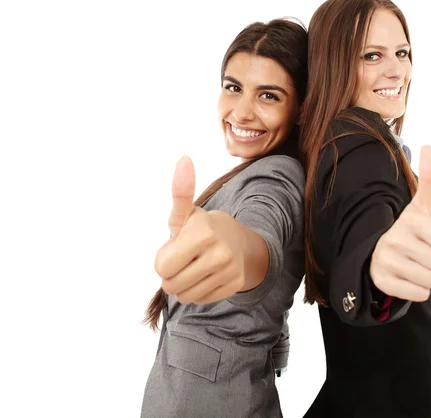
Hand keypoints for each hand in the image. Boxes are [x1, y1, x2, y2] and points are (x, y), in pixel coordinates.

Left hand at [154, 156, 244, 303]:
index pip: (161, 266)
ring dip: (184, 285)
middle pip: (170, 284)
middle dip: (171, 275)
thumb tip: (184, 159)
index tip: (177, 247)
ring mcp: (229, 270)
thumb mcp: (187, 214)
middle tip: (185, 259)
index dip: (164, 259)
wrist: (240, 242)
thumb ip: (180, 192)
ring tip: (195, 268)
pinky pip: (200, 300)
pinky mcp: (235, 284)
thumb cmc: (202, 229)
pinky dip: (199, 292)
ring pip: (184, 296)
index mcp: (201, 232)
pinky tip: (208, 276)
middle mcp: (218, 252)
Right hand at [370, 146, 430, 301]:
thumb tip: (429, 145)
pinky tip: (407, 277)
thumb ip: (429, 178)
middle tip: (425, 253)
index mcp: (412, 221)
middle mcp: (396, 240)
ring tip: (416, 264)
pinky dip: (418, 290)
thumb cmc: (411, 229)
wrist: (379, 252)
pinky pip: (419, 295)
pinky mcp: (382, 281)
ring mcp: (387, 261)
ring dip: (430, 277)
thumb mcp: (422, 206)